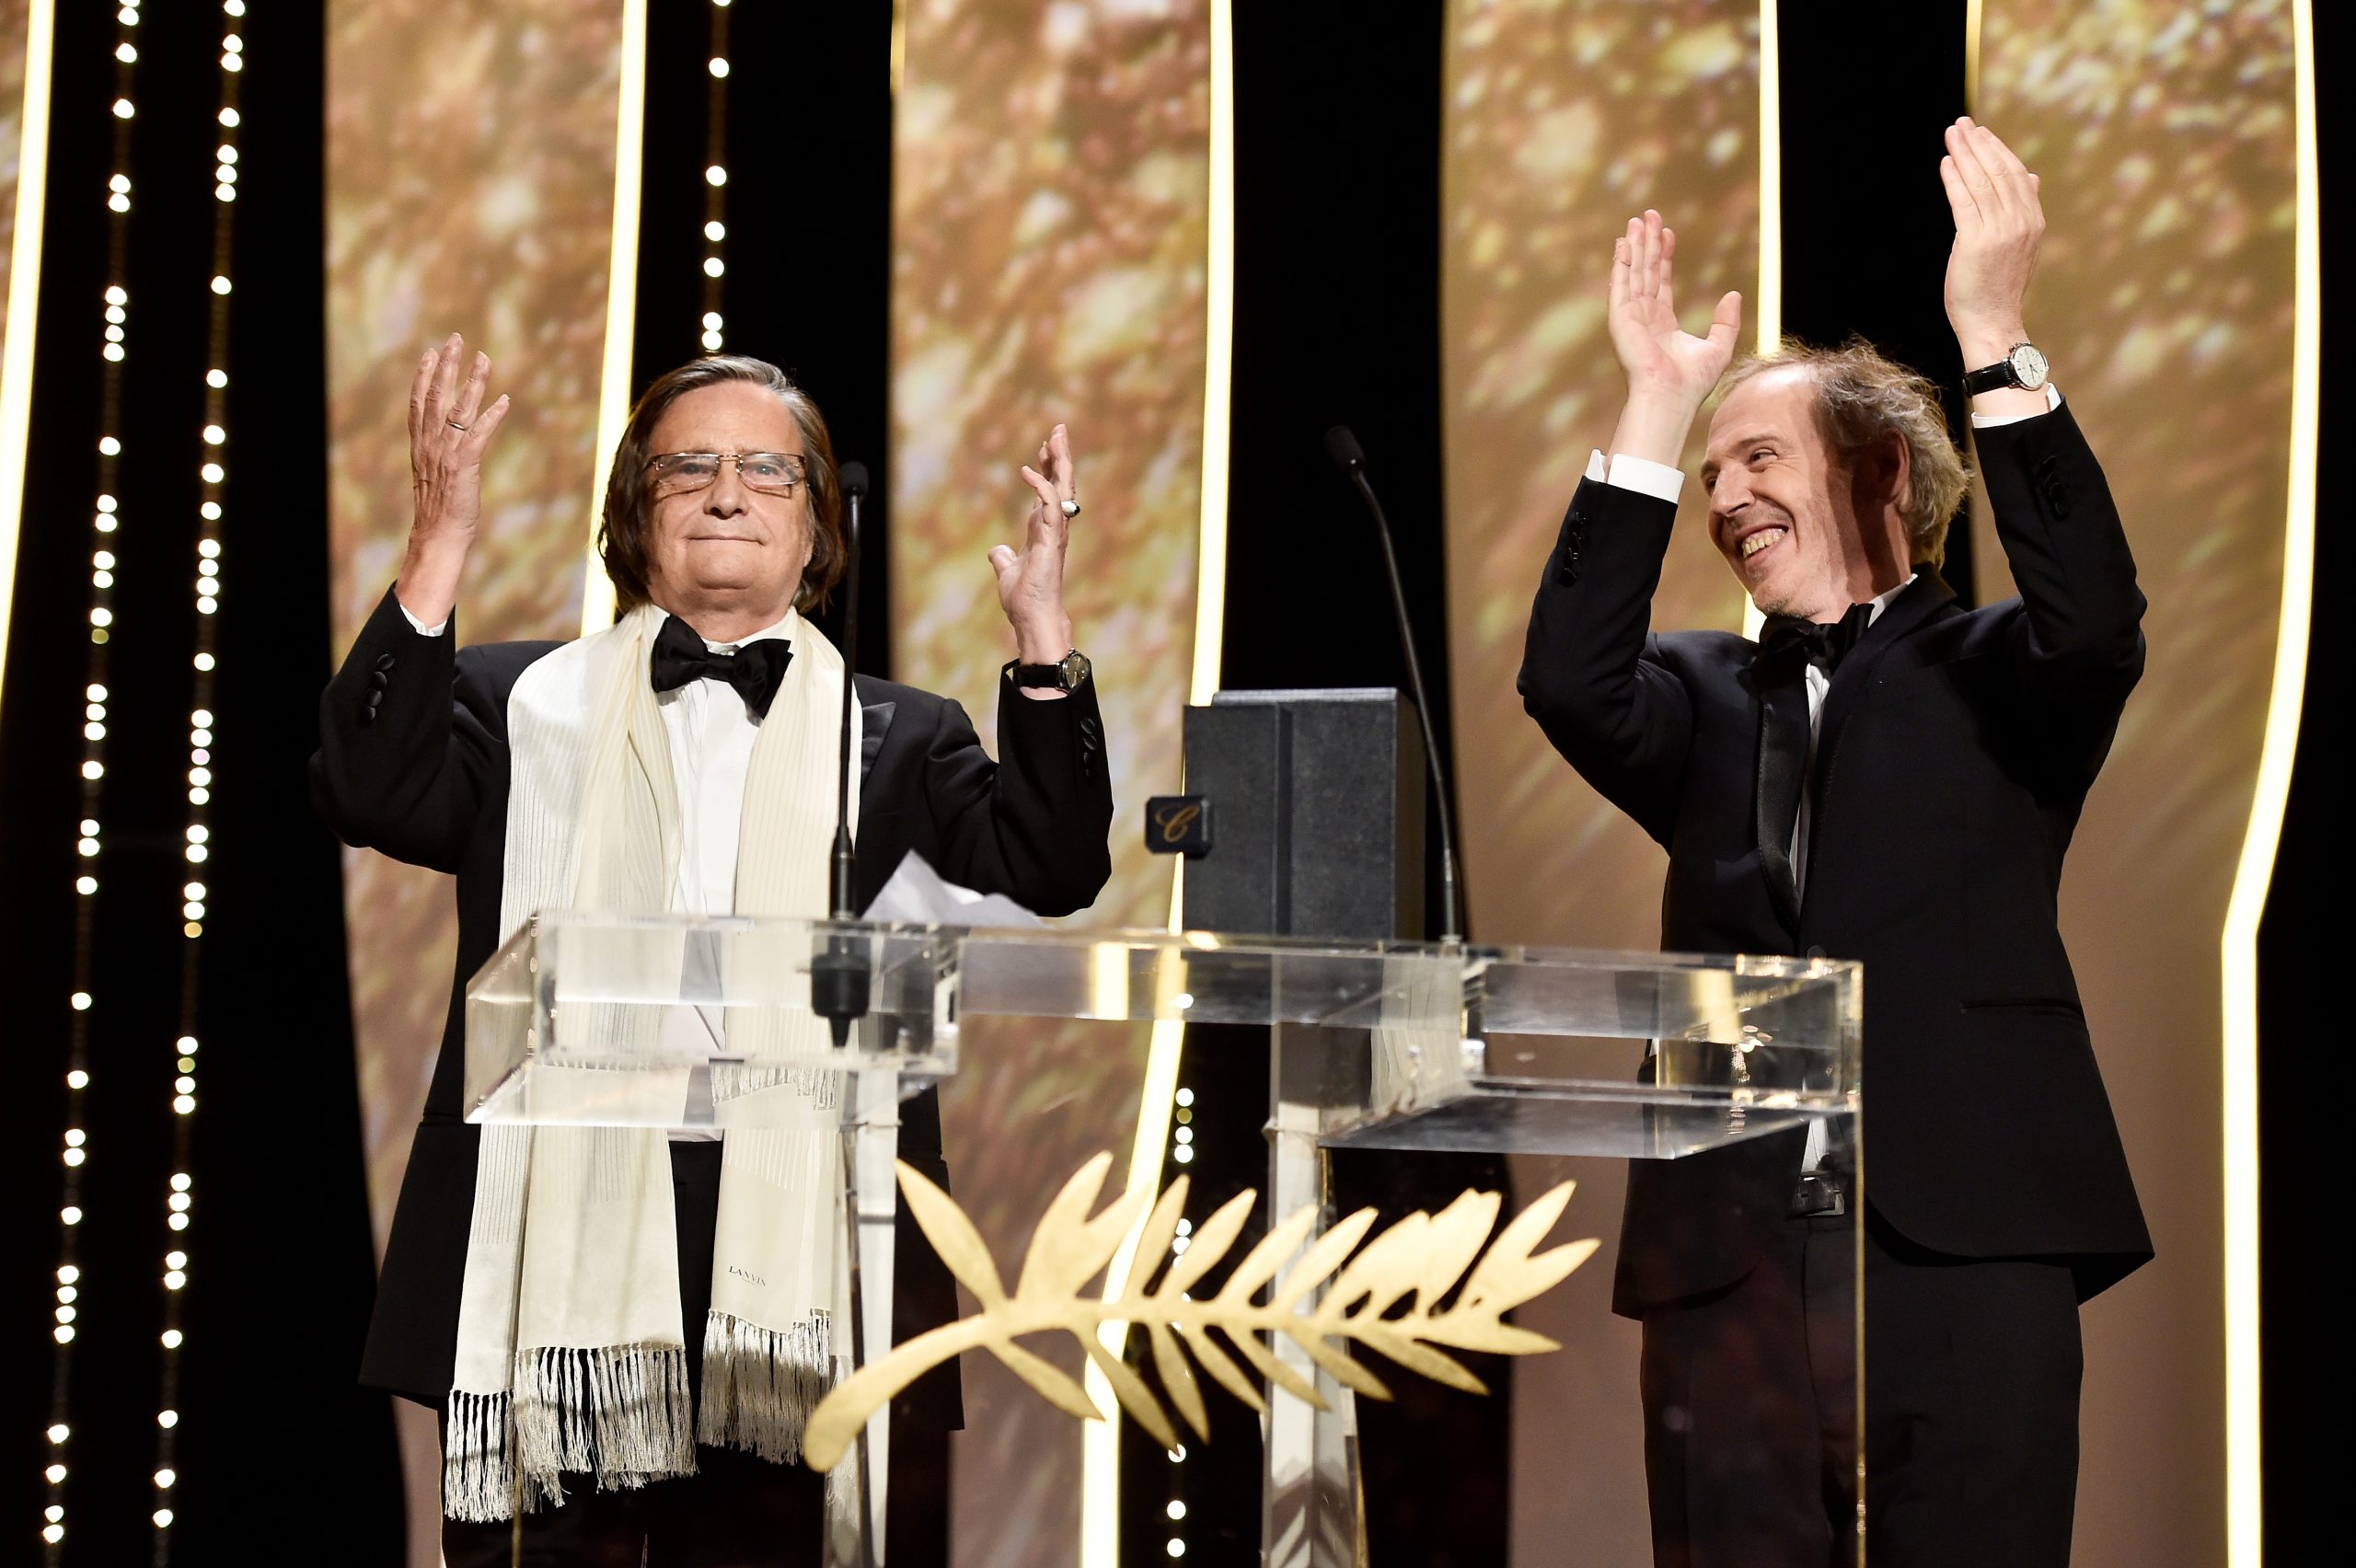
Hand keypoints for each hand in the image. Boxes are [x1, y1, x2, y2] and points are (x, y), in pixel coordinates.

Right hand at [396, 334, 511, 626]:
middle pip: (435, 396)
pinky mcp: (463, 467)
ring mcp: (446, 454)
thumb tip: (451, 442)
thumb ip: (439, 454)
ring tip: (484, 358)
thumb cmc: (439, 511)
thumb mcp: (435, 476)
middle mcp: (430, 445)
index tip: (431, 351)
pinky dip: (492, 416)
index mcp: (421, 445)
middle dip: (447, 365)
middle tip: (456, 339)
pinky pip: (478, 436)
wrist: (437, 538)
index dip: (424, 375)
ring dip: (472, 382)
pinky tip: (504, 400)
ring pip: (457, 409)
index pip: (418, 403)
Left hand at [990, 424, 1078, 691]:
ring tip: (1056, 436)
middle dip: (1060, 455)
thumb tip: (996, 551)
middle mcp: (1055, 527)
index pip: (1050, 491)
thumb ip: (1003, 558)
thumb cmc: (1024, 599)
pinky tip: (1027, 470)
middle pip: (1062, 483)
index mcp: (1045, 530)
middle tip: (1059, 429)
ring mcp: (1055, 532)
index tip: (1044, 446)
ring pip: (1062, 488)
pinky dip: (1039, 486)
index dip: (1047, 468)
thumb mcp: (1007, 571)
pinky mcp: (1051, 539)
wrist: (1032, 618)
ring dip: (1059, 461)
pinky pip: (1049, 506)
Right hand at [1605, 211, 1741, 464]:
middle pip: (1646, 272)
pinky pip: (1621, 285)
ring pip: (1634, 273)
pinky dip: (1621, 263)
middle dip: (1647, 243)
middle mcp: (1644, 318)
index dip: (1664, 257)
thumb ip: (1727, 321)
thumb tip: (1734, 295)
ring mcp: (1631, 318)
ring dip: (1634, 246)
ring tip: (1637, 220)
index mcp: (1662, 324)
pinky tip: (1623, 244)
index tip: (1667, 234)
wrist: (1671, 397)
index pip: (1661, 282)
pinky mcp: (1621, 319)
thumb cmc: (1692, 382)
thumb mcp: (1719, 346)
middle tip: (1649, 215)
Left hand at [1938, 117, 2042, 360]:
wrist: (1992, 322)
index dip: (1998, 149)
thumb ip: (2025, 210)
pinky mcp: (1976, 241)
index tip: (1981, 132)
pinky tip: (1945, 163)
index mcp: (2033, 220)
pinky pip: (1963, 201)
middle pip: (1998, 171)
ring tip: (1951, 135)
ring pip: (1981, 182)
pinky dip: (1954, 179)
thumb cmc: (1999, 287)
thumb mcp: (2021, 245)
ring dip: (1964, 154)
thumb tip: (2031, 176)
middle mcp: (2020, 222)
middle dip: (1979, 144)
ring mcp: (2000, 231)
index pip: (2016, 174)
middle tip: (1962, 123)